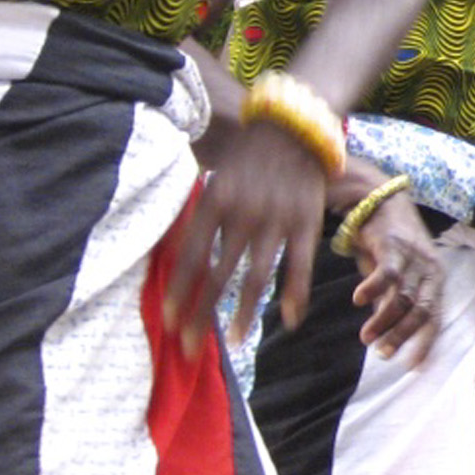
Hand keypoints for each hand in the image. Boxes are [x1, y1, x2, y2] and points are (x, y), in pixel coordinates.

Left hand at [163, 115, 326, 357]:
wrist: (293, 126)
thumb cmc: (246, 157)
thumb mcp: (214, 177)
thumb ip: (198, 215)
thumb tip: (172, 257)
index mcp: (215, 200)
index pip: (190, 256)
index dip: (179, 291)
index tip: (168, 322)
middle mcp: (243, 213)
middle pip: (218, 275)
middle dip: (202, 315)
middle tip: (189, 348)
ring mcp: (277, 219)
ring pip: (256, 277)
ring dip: (244, 314)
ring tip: (235, 342)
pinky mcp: (307, 222)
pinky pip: (300, 266)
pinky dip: (295, 295)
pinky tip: (289, 321)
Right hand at [350, 192, 442, 365]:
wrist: (381, 199)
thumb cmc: (389, 243)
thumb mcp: (397, 275)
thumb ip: (393, 301)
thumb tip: (387, 334)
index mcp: (436, 279)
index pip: (435, 317)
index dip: (424, 343)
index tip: (411, 366)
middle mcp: (430, 269)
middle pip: (420, 311)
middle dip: (401, 336)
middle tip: (382, 354)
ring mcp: (413, 257)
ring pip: (402, 297)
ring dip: (383, 320)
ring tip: (365, 337)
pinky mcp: (394, 245)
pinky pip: (386, 273)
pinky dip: (372, 289)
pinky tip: (358, 301)